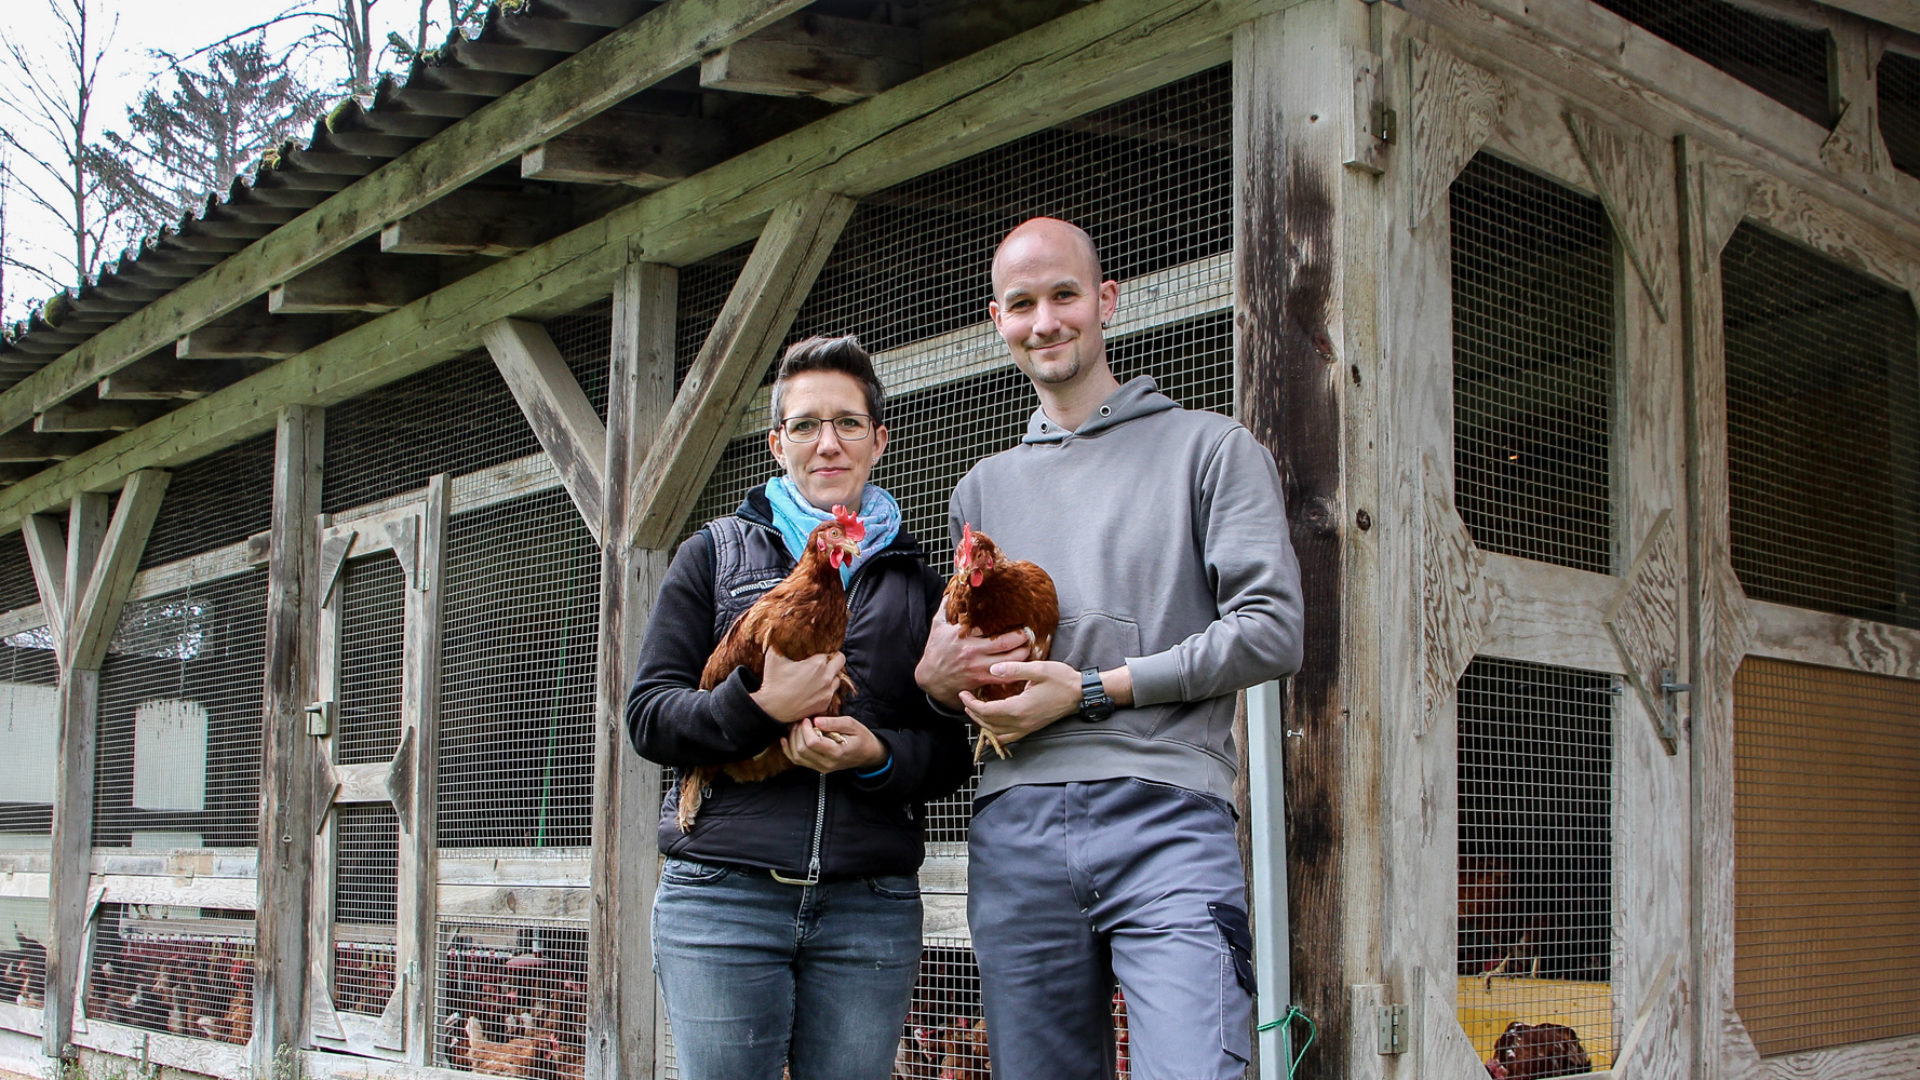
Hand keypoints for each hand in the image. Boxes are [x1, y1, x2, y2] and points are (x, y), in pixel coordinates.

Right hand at [750, 648, 845, 723]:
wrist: (772, 709)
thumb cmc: (773, 682)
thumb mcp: (774, 656)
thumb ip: (780, 642)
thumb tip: (780, 630)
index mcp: (817, 663)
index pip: (830, 650)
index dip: (824, 650)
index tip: (818, 652)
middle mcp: (826, 677)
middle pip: (841, 661)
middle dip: (834, 659)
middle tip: (824, 661)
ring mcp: (827, 692)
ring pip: (838, 679)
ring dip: (831, 676)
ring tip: (819, 676)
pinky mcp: (825, 704)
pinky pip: (831, 693)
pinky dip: (826, 690)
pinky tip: (815, 689)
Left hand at [783, 716, 887, 773]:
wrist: (867, 754)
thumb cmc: (861, 737)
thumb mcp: (852, 724)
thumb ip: (834, 723)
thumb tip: (816, 721)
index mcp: (836, 752)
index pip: (812, 743)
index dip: (805, 729)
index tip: (808, 719)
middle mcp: (827, 763)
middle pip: (802, 750)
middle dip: (797, 732)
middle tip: (801, 721)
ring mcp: (821, 767)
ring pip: (796, 756)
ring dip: (792, 740)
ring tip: (796, 727)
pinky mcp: (817, 767)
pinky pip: (798, 761)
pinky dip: (789, 750)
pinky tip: (786, 739)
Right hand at [915, 608, 1031, 707]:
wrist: (930, 678)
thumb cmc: (935, 651)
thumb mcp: (937, 627)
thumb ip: (945, 608)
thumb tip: (951, 591)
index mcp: (963, 635)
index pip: (990, 625)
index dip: (1006, 622)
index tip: (1017, 618)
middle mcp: (973, 651)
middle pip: (1006, 643)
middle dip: (1022, 638)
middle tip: (1028, 633)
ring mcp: (978, 667)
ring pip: (1010, 661)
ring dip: (1023, 654)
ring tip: (1028, 648)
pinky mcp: (981, 680)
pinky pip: (1004, 676)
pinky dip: (1016, 671)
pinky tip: (1022, 666)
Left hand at [958, 659, 1083, 748]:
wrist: (1080, 694)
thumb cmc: (1061, 680)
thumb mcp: (1038, 669)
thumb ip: (1014, 669)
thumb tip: (993, 670)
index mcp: (1020, 708)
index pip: (987, 711)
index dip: (972, 704)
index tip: (963, 693)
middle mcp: (1021, 722)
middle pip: (989, 723)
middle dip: (973, 713)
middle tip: (964, 700)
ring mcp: (1027, 728)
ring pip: (997, 733)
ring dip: (983, 724)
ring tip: (974, 711)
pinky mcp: (1032, 728)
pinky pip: (1009, 738)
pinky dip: (996, 734)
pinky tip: (992, 727)